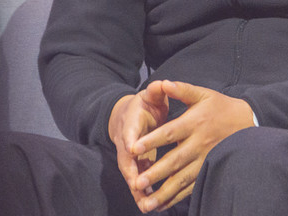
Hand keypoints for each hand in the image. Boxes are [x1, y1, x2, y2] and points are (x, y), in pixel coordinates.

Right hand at [108, 82, 170, 207]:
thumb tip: (161, 84)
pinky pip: (139, 181)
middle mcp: (127, 143)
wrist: (129, 116)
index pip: (129, 132)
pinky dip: (144, 194)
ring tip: (146, 206)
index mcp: (131, 123)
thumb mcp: (150, 95)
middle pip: (126, 160)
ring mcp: (130, 157)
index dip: (131, 140)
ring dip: (138, 190)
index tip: (133, 149)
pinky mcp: (136, 166)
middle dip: (132, 173)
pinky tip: (153, 207)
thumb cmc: (144, 104)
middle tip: (137, 186)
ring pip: (132, 175)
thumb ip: (156, 91)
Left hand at [129, 80, 254, 211]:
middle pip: (174, 160)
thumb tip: (163, 83)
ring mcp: (205, 160)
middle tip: (137, 183)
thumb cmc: (220, 107)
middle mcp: (199, 143)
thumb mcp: (203, 94)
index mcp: (195, 122)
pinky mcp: (209, 170)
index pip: (170, 133)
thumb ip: (182, 90)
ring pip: (182, 179)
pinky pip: (191, 187)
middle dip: (155, 173)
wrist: (247, 121)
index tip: (133, 148)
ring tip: (146, 203)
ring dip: (164, 192)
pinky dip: (176, 197)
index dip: (152, 140)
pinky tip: (162, 205)